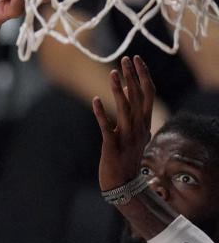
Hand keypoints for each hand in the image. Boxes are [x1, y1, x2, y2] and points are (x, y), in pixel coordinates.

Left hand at [93, 55, 156, 190]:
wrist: (123, 183)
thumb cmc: (126, 156)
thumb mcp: (134, 132)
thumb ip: (133, 112)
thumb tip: (128, 88)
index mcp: (145, 123)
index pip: (148, 93)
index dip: (142, 75)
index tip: (135, 59)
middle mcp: (139, 128)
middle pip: (139, 97)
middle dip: (132, 77)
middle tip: (125, 59)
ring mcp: (126, 137)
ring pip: (125, 110)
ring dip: (118, 90)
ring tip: (112, 73)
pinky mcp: (112, 146)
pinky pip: (106, 128)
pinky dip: (101, 114)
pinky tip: (95, 100)